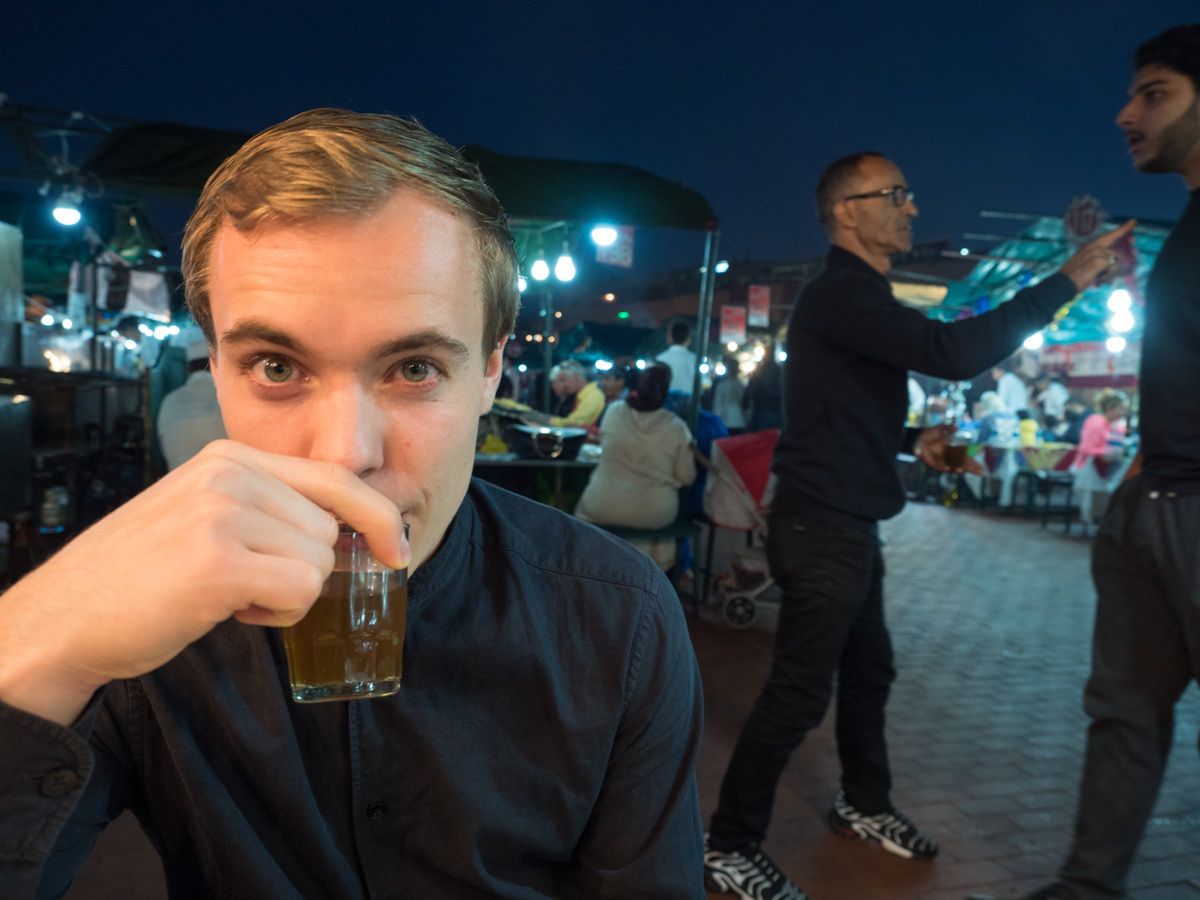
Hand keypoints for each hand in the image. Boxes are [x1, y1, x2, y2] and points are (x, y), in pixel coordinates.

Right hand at [0, 440, 407, 724]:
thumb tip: (352, 530)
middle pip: (329, 529)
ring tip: (226, 595)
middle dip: (302, 570)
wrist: (64, 617)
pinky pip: (300, 592)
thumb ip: (268, 508)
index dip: (376, 515)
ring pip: (318, 563)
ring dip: (286, 596)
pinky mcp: (217, 562)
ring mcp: (222, 513)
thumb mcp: (204, 515)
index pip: (335, 478)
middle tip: (243, 585)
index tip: (396, 548)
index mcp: (230, 457)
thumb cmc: (140, 577)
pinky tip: (228, 610)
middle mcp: (229, 473)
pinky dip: (277, 615)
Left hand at [916, 424, 982, 473]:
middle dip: (971, 468)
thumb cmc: (931, 433)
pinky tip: (951, 469)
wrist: (919, 439)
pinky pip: (944, 469)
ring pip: (955, 468)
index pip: (967, 458)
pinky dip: (948, 469)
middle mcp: (951, 457)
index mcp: (955, 449)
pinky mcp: (937, 464)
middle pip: (963, 464)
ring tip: (962, 470)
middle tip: (979, 472)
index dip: (973, 462)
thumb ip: (948, 428)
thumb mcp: (940, 428)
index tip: (980, 467)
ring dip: (959, 469)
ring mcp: (945, 461)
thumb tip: (956, 428)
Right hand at [1058, 219, 1136, 290]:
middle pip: (1115, 255)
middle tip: (1103, 276)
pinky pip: (1112, 269)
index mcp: (1089, 247)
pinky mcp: (1100, 260)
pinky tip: (1097, 278)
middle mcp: (1094, 247)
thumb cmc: (1072, 278)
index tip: (1133, 221)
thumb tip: (1111, 265)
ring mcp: (1097, 253)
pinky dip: (1107, 276)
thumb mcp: (1084, 265)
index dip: (1123, 229)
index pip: (1110, 236)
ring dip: (1109, 273)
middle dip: (1113, 267)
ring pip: (1114, 263)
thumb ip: (1097, 262)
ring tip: (1096, 278)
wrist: (1063, 283)